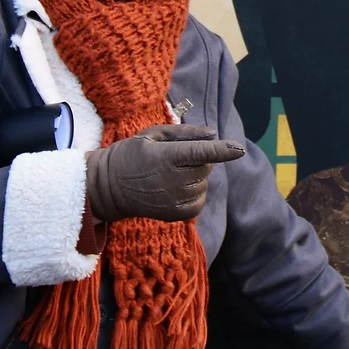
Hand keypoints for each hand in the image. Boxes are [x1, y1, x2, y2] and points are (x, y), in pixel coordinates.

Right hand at [86, 124, 244, 222]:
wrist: (109, 187)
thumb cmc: (131, 153)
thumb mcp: (152, 134)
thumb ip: (183, 133)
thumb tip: (212, 134)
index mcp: (167, 157)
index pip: (201, 153)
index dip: (223, 150)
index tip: (239, 148)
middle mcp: (173, 181)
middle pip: (205, 166)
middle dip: (199, 158)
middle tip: (176, 156)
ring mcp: (175, 201)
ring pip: (204, 183)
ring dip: (196, 175)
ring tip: (172, 172)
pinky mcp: (176, 215)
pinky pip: (200, 201)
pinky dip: (195, 192)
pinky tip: (177, 187)